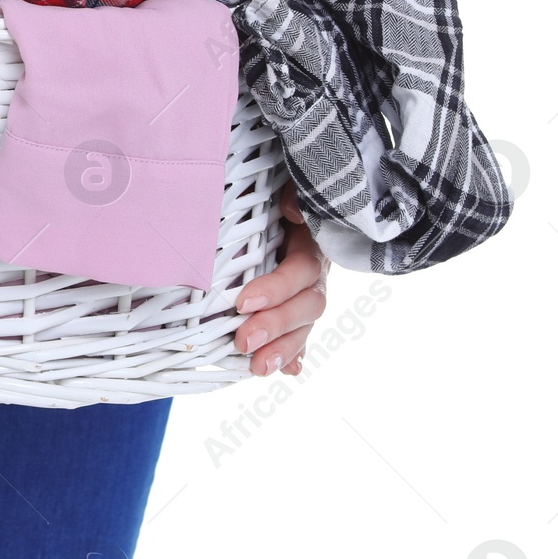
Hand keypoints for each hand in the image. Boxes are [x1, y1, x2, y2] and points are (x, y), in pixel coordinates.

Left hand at [232, 180, 328, 375]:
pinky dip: (295, 353)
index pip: (299, 272)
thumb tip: (292, 210)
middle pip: (305, 306)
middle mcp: (316, 273)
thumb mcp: (286, 187)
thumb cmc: (276, 193)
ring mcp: (309, 293)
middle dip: (275, 327)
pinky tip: (289, 371)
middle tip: (242, 342)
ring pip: (303, 326)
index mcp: (312, 245)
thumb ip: (293, 196)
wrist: (282, 202)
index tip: (242, 302)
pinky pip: (301, 333)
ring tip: (258, 368)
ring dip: (283, 349)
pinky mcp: (298, 307)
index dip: (275, 290)